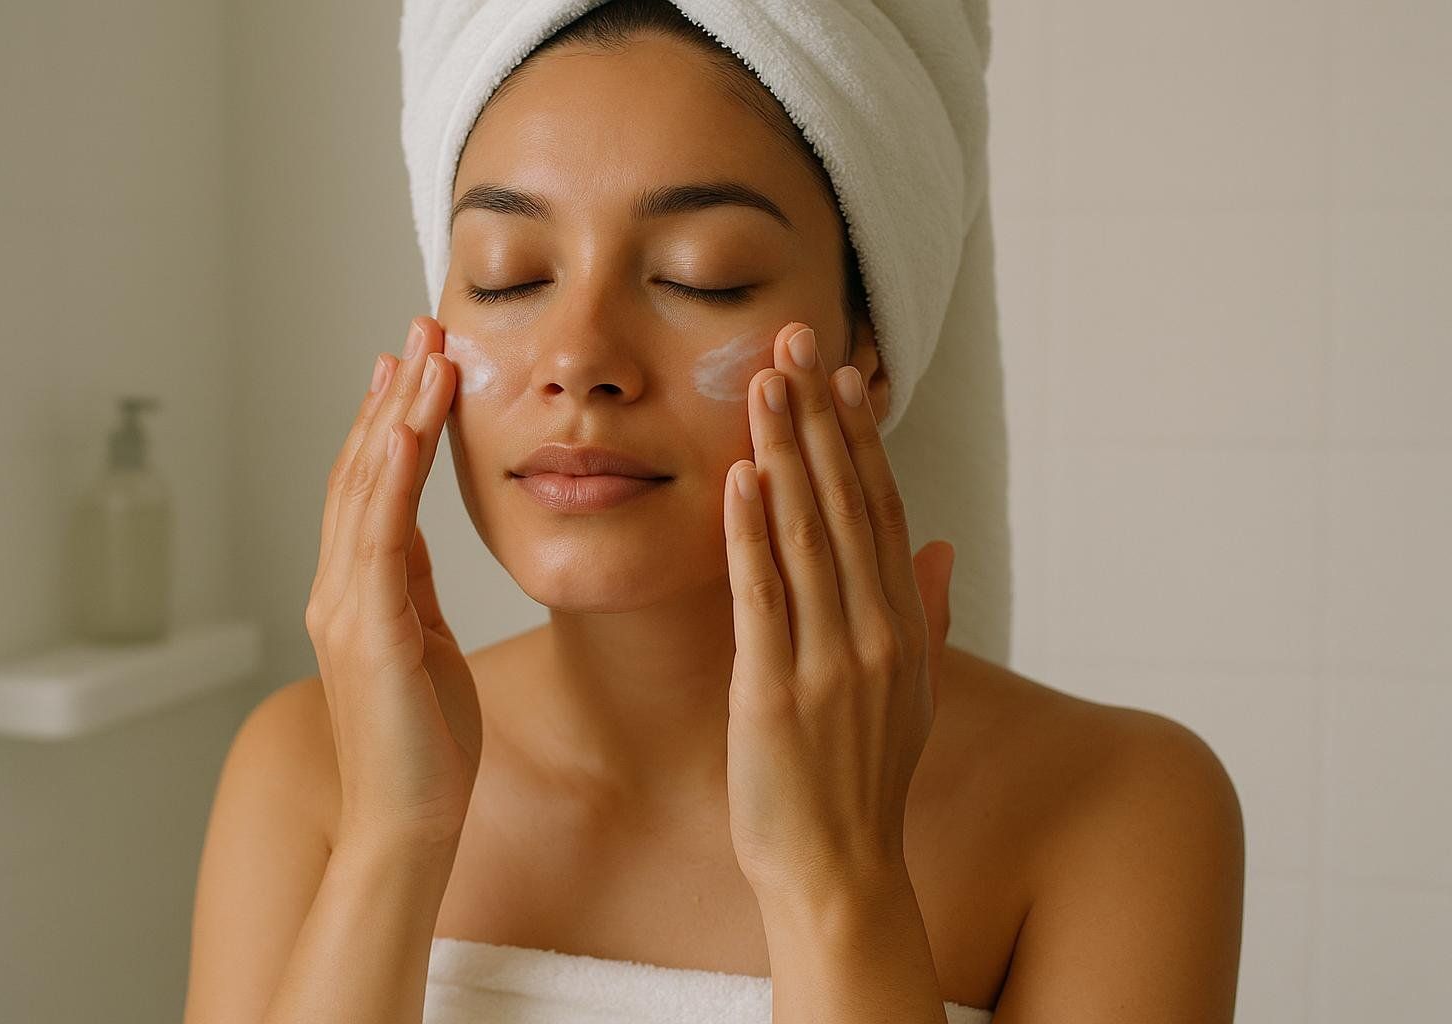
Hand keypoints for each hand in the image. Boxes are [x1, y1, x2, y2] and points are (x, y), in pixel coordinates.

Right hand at [304, 316, 481, 850]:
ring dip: (398, 414)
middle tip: (421, 325)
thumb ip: (410, 587)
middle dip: (394, 394)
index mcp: (357, 591)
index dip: (387, 419)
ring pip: (368, 488)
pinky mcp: (368, 630)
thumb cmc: (426, 744)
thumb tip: (414, 538)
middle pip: (362, 470)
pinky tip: (409, 427)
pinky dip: (392, 476)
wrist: (410, 823)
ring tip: (427, 352)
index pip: (369, 486)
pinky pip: (379, 537)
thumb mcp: (422, 642)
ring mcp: (346, 607)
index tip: (410, 362)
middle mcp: (339, 588)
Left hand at [721, 321, 956, 905]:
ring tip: (764, 384)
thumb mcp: (914, 697)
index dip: (862, 439)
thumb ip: (930, 617)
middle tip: (794, 341)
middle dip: (819, 417)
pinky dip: (751, 533)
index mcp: (903, 628)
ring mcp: (828, 661)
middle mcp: (875, 633)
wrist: (840, 871)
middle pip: (845, 503)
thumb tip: (943, 549)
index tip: (843, 375)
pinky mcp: (774, 691)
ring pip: (806, 534)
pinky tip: (739, 477)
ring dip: (785, 452)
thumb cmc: (865, 782)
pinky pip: (762, 596)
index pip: (883, 511)